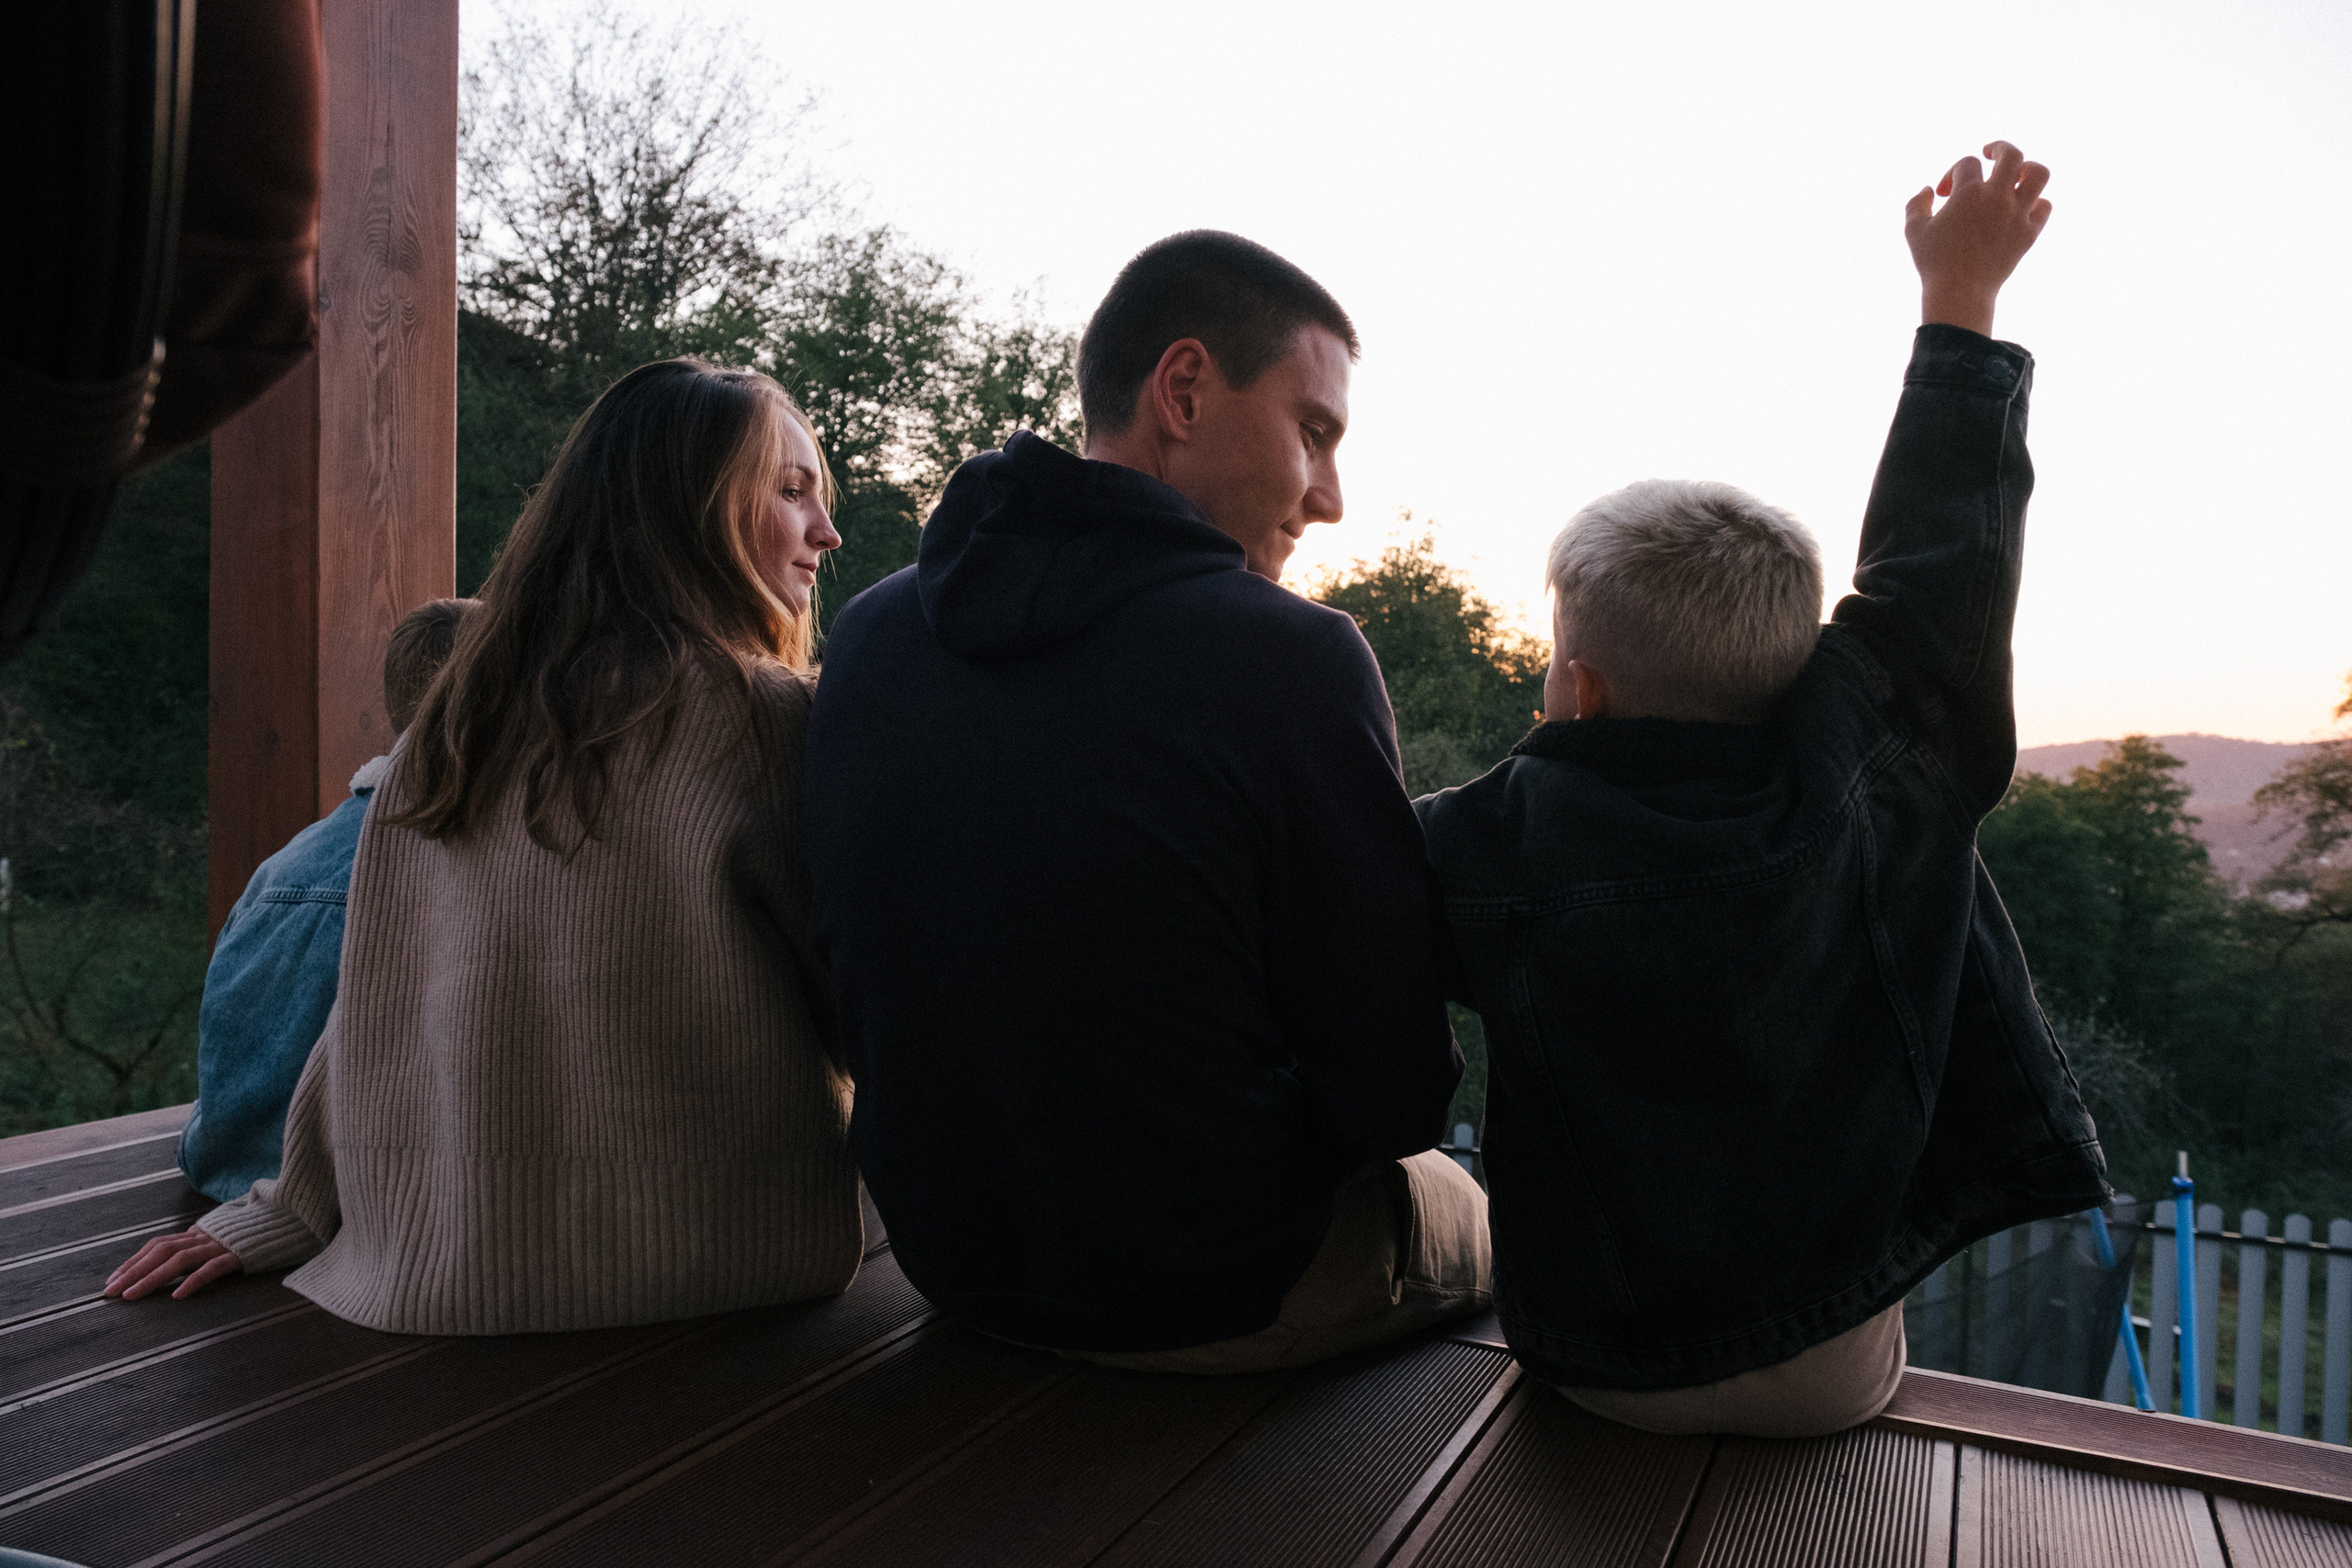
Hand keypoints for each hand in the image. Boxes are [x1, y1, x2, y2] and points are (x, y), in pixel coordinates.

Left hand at [106, 1227, 243, 1299]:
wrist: (285, 1219)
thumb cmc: (250, 1235)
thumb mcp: (217, 1238)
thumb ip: (196, 1246)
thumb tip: (170, 1258)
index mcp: (196, 1234)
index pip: (156, 1246)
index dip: (132, 1262)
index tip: (111, 1281)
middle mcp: (203, 1237)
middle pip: (160, 1252)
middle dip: (132, 1272)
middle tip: (111, 1293)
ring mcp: (220, 1245)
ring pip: (179, 1259)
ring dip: (152, 1278)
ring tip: (133, 1296)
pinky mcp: (238, 1255)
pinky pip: (212, 1268)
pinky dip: (193, 1280)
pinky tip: (178, 1295)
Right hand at [1904, 141, 2051, 336]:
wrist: (1960, 293)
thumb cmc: (1933, 262)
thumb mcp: (1914, 231)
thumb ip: (1916, 204)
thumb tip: (1930, 189)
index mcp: (1968, 192)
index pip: (1967, 163)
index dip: (1952, 173)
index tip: (1944, 194)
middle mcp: (1997, 197)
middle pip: (2012, 154)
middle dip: (2000, 148)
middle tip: (1990, 153)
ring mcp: (2018, 214)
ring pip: (2039, 173)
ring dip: (2029, 168)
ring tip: (2018, 174)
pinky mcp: (2029, 233)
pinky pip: (2045, 206)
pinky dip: (2036, 202)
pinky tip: (2021, 208)